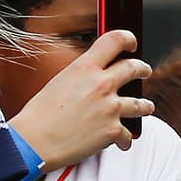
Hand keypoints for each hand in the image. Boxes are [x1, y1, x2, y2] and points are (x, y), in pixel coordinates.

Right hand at [12, 31, 152, 162]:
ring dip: (145, 105)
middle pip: (134, 69)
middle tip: (144, 71)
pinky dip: (125, 139)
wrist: (35, 142)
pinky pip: (128, 134)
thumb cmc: (39, 115)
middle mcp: (101, 84)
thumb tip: (93, 77)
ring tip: (146, 106)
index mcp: (85, 67)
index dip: (127, 38)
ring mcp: (110, 107)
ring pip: (141, 104)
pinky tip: (124, 141)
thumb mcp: (59, 82)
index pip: (115, 40)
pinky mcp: (113, 130)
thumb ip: (81, 76)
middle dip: (142, 69)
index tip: (131, 43)